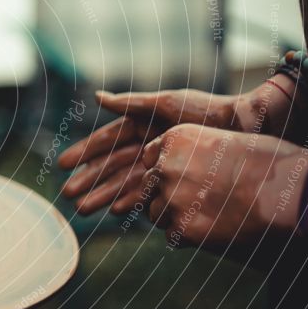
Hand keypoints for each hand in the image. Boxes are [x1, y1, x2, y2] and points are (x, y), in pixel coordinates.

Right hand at [58, 79, 296, 214]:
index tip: (62, 164)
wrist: (245, 127)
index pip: (105, 141)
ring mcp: (159, 166)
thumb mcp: (166, 103)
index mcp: (141, 125)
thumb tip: (97, 97)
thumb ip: (130, 103)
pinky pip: (148, 194)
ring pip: (124, 183)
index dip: (84, 153)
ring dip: (104, 196)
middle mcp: (146, 147)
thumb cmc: (206, 110)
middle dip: (89, 181)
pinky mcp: (173, 181)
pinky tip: (117, 211)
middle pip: (110, 167)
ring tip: (83, 210)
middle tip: (67, 195)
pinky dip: (132, 202)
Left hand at [141, 124, 307, 245]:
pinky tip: (213, 229)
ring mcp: (171, 199)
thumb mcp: (223, 142)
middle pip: (149, 187)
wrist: (290, 192)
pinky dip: (188, 236)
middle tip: (195, 201)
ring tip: (206, 215)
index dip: (165, 170)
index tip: (181, 177)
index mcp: (174, 140)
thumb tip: (179, 171)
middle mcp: (166, 168)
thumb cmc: (268, 163)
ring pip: (156, 213)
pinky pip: (172, 236)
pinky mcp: (183, 229)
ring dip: (174, 217)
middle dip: (166, 194)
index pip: (150, 158)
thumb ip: (192, 154)